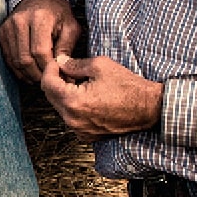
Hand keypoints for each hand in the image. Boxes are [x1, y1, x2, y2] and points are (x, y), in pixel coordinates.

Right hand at [0, 0, 81, 82]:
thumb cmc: (58, 14)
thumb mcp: (70, 27)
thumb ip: (66, 48)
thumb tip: (63, 71)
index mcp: (40, 17)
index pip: (40, 51)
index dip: (48, 68)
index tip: (57, 75)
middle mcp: (20, 21)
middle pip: (25, 59)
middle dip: (37, 74)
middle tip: (48, 81)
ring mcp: (8, 27)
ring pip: (15, 61)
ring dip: (27, 75)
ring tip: (39, 79)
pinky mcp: (2, 33)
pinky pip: (8, 58)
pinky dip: (18, 70)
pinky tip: (29, 73)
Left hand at [40, 56, 162, 141]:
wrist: (149, 108)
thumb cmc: (129, 87)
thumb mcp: (100, 66)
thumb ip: (75, 64)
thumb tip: (61, 62)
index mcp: (74, 102)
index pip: (47, 84)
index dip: (50, 69)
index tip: (57, 62)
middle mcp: (73, 120)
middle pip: (51, 97)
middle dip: (56, 81)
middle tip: (68, 70)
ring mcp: (80, 130)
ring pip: (60, 108)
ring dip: (64, 94)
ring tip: (80, 83)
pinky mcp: (87, 135)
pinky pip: (72, 118)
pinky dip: (74, 107)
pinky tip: (87, 97)